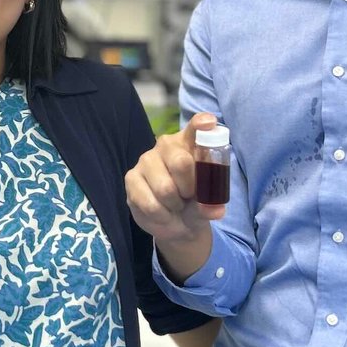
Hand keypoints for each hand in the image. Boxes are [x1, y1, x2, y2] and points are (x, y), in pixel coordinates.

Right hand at [125, 113, 224, 277]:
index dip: (201, 124)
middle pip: (181, 163)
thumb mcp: (206, 204)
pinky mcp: (131, 177)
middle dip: (189, 188)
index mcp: (190, 144)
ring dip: (174, 205)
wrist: (173, 223)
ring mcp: (146, 159)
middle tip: (189, 196)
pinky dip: (161, 215)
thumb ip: (209, 204)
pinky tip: (162, 212)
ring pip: (165, 188)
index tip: (208, 123)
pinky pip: (150, 202)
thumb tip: (216, 210)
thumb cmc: (193, 204)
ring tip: (175, 205)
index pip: (195, 128)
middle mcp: (167, 145)